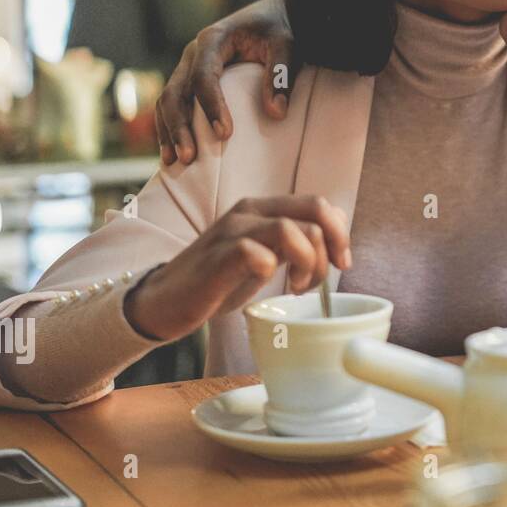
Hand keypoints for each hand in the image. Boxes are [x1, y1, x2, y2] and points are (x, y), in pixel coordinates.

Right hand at [124, 195, 349, 342]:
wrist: (165, 302)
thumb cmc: (219, 280)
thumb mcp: (265, 255)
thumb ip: (294, 242)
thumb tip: (335, 238)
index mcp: (263, 209)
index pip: (319, 204)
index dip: (340, 233)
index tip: (341, 264)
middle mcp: (249, 212)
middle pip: (314, 209)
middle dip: (332, 246)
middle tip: (320, 278)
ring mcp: (231, 232)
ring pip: (289, 229)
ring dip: (306, 261)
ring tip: (296, 287)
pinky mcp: (216, 258)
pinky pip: (254, 253)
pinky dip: (270, 270)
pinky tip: (268, 285)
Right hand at [155, 0, 295, 165]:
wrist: (274, 14)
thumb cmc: (282, 28)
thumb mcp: (287, 45)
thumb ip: (281, 74)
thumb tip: (276, 113)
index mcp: (214, 39)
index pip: (204, 77)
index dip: (211, 106)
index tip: (225, 134)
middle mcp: (193, 52)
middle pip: (176, 91)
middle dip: (179, 126)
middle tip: (189, 157)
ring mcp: (188, 65)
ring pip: (167, 100)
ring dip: (168, 132)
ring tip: (173, 162)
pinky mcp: (190, 78)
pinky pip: (173, 105)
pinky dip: (169, 128)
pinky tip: (171, 154)